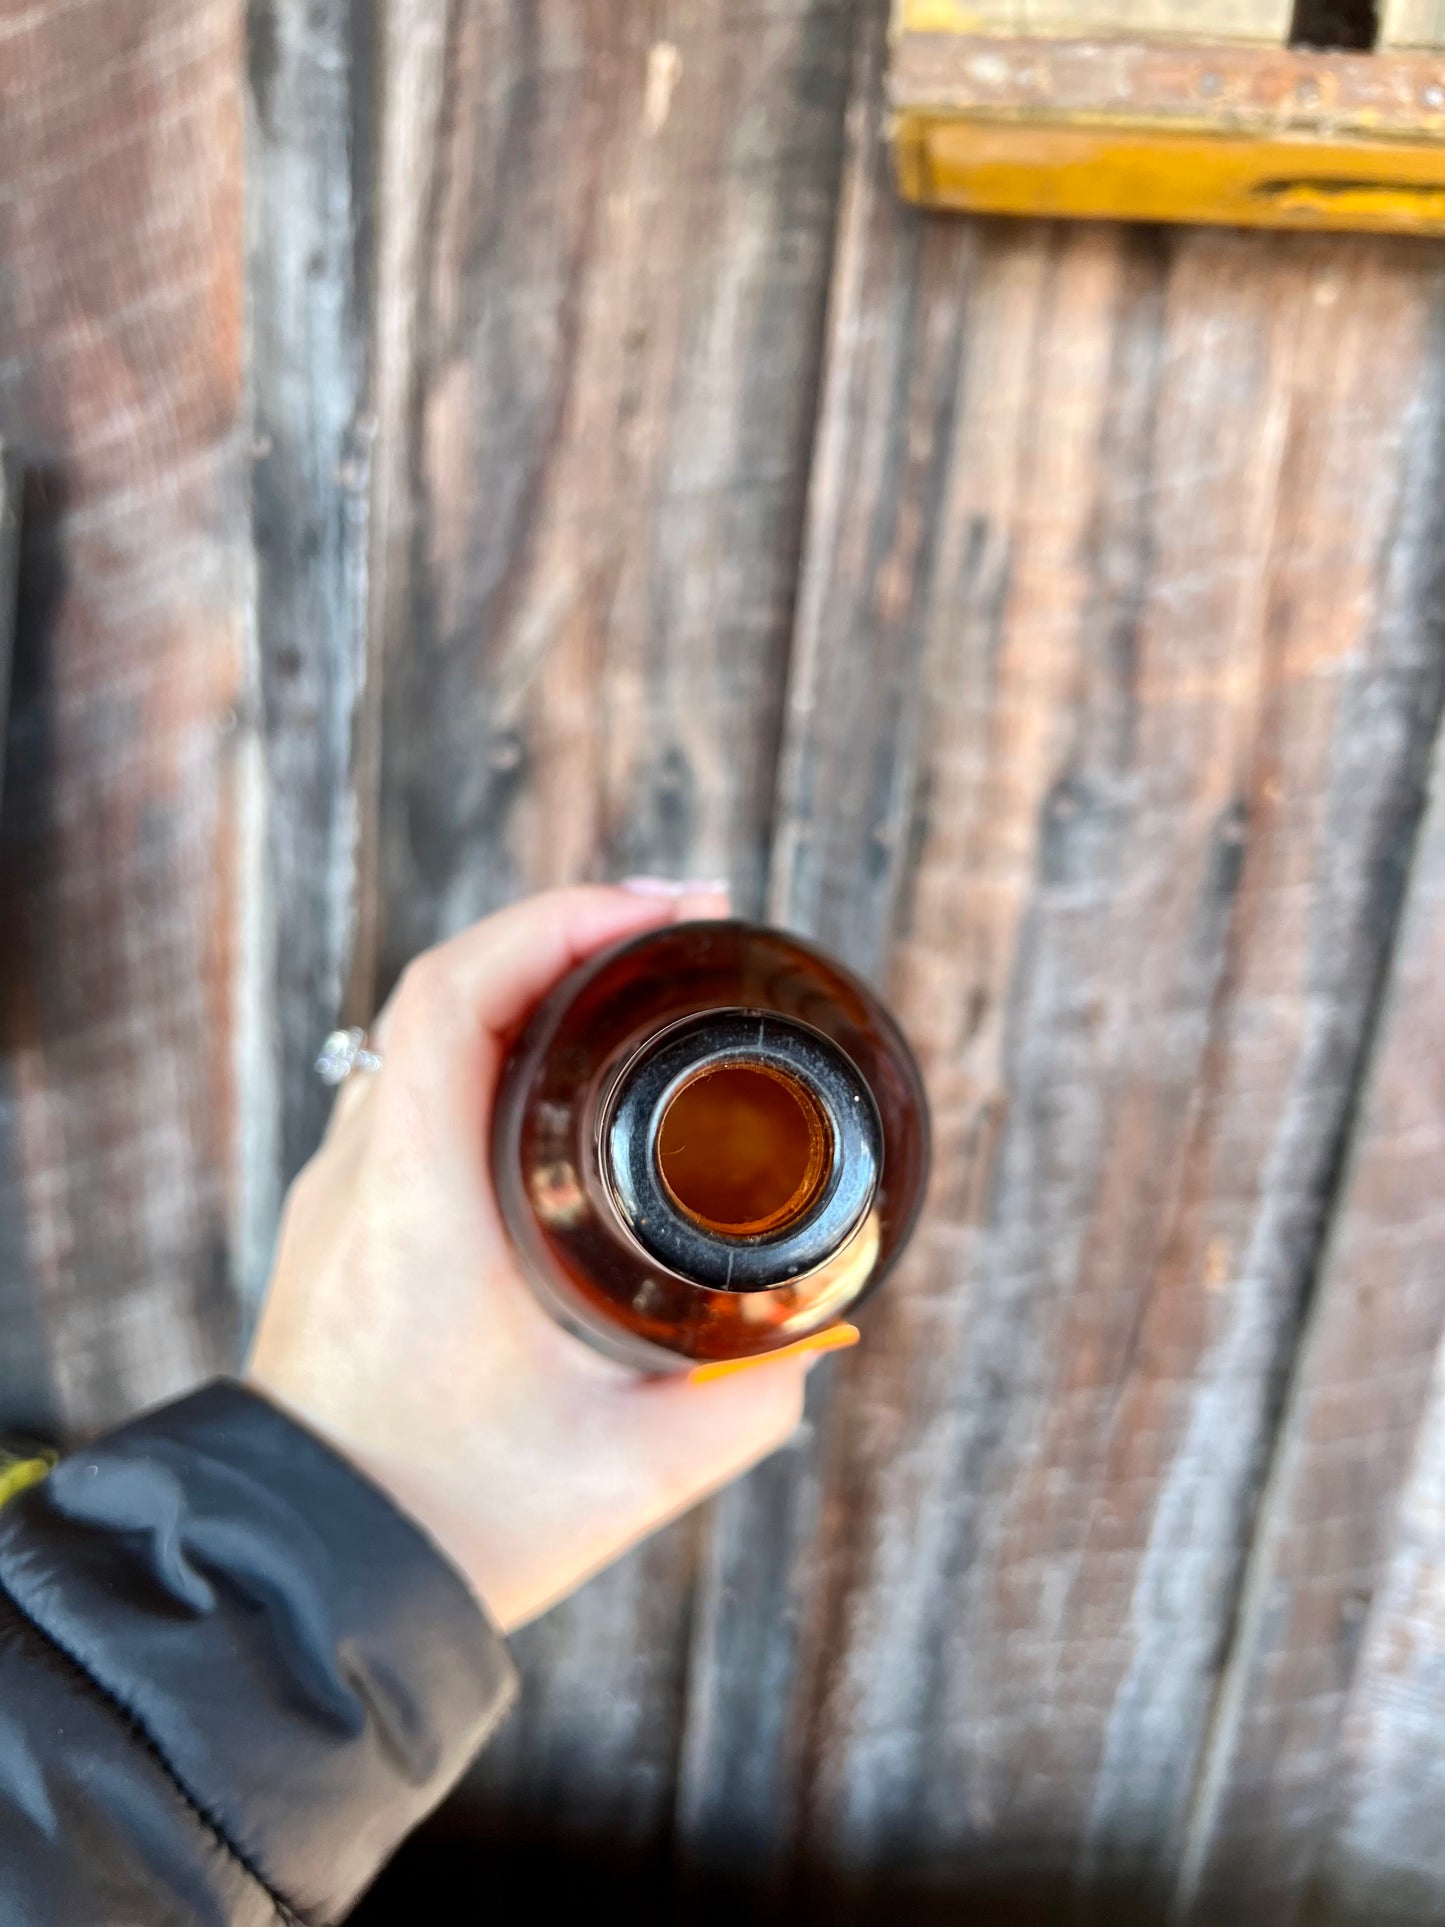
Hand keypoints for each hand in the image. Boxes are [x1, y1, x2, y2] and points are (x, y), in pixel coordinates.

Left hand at [245, 885, 810, 1631]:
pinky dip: (495, 1049)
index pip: (455, 993)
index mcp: (416, 1200)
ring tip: (637, 987)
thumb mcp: (626, 1472)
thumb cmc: (446, 1525)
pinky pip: (415, 1090)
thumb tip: (811, 1339)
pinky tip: (565, 1079)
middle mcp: (361, 1176)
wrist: (304, 1585)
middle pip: (446, 990)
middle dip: (570, 938)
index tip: (669, 915)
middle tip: (684, 936)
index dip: (561, 922)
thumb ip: (744, 1402)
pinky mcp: (346, 1227)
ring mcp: (343, 1196)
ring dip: (530, 989)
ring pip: (425, 1036)